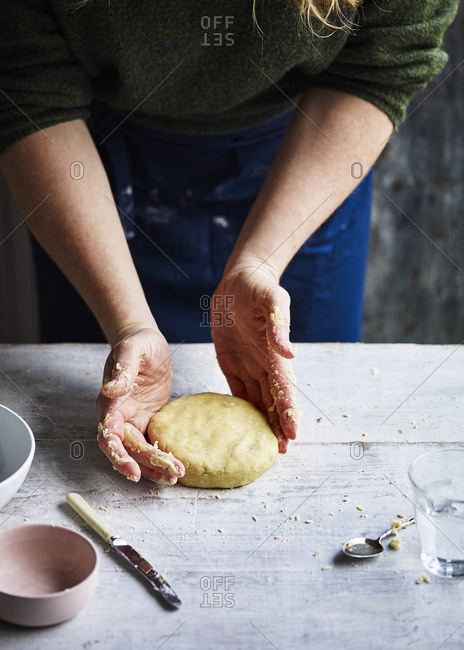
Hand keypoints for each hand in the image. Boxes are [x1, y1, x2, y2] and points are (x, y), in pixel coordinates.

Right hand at [96, 326, 184, 482]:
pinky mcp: (146, 419)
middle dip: (145, 465)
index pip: (109, 435)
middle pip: (126, 449)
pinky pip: (149, 442)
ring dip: (153, 466)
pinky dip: (159, 455)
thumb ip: (121, 372)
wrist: (146, 341)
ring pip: (138, 451)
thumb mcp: (131, 351)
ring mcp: (132, 419)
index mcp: (110, 402)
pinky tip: (174, 464)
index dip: (118, 455)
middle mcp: (118, 415)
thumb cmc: (137, 343)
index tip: (132, 470)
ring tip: (175, 476)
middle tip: (169, 474)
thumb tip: (109, 391)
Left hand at [211, 266, 298, 451]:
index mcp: (274, 353)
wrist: (240, 280)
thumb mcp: (270, 300)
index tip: (292, 435)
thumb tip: (290, 353)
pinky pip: (237, 389)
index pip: (284, 388)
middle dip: (278, 426)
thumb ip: (279, 325)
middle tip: (280, 453)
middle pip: (273, 401)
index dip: (288, 411)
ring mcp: (248, 365)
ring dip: (262, 422)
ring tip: (265, 446)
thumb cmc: (258, 287)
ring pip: (257, 400)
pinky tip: (241, 426)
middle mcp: (264, 363)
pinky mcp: (231, 363)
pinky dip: (241, 408)